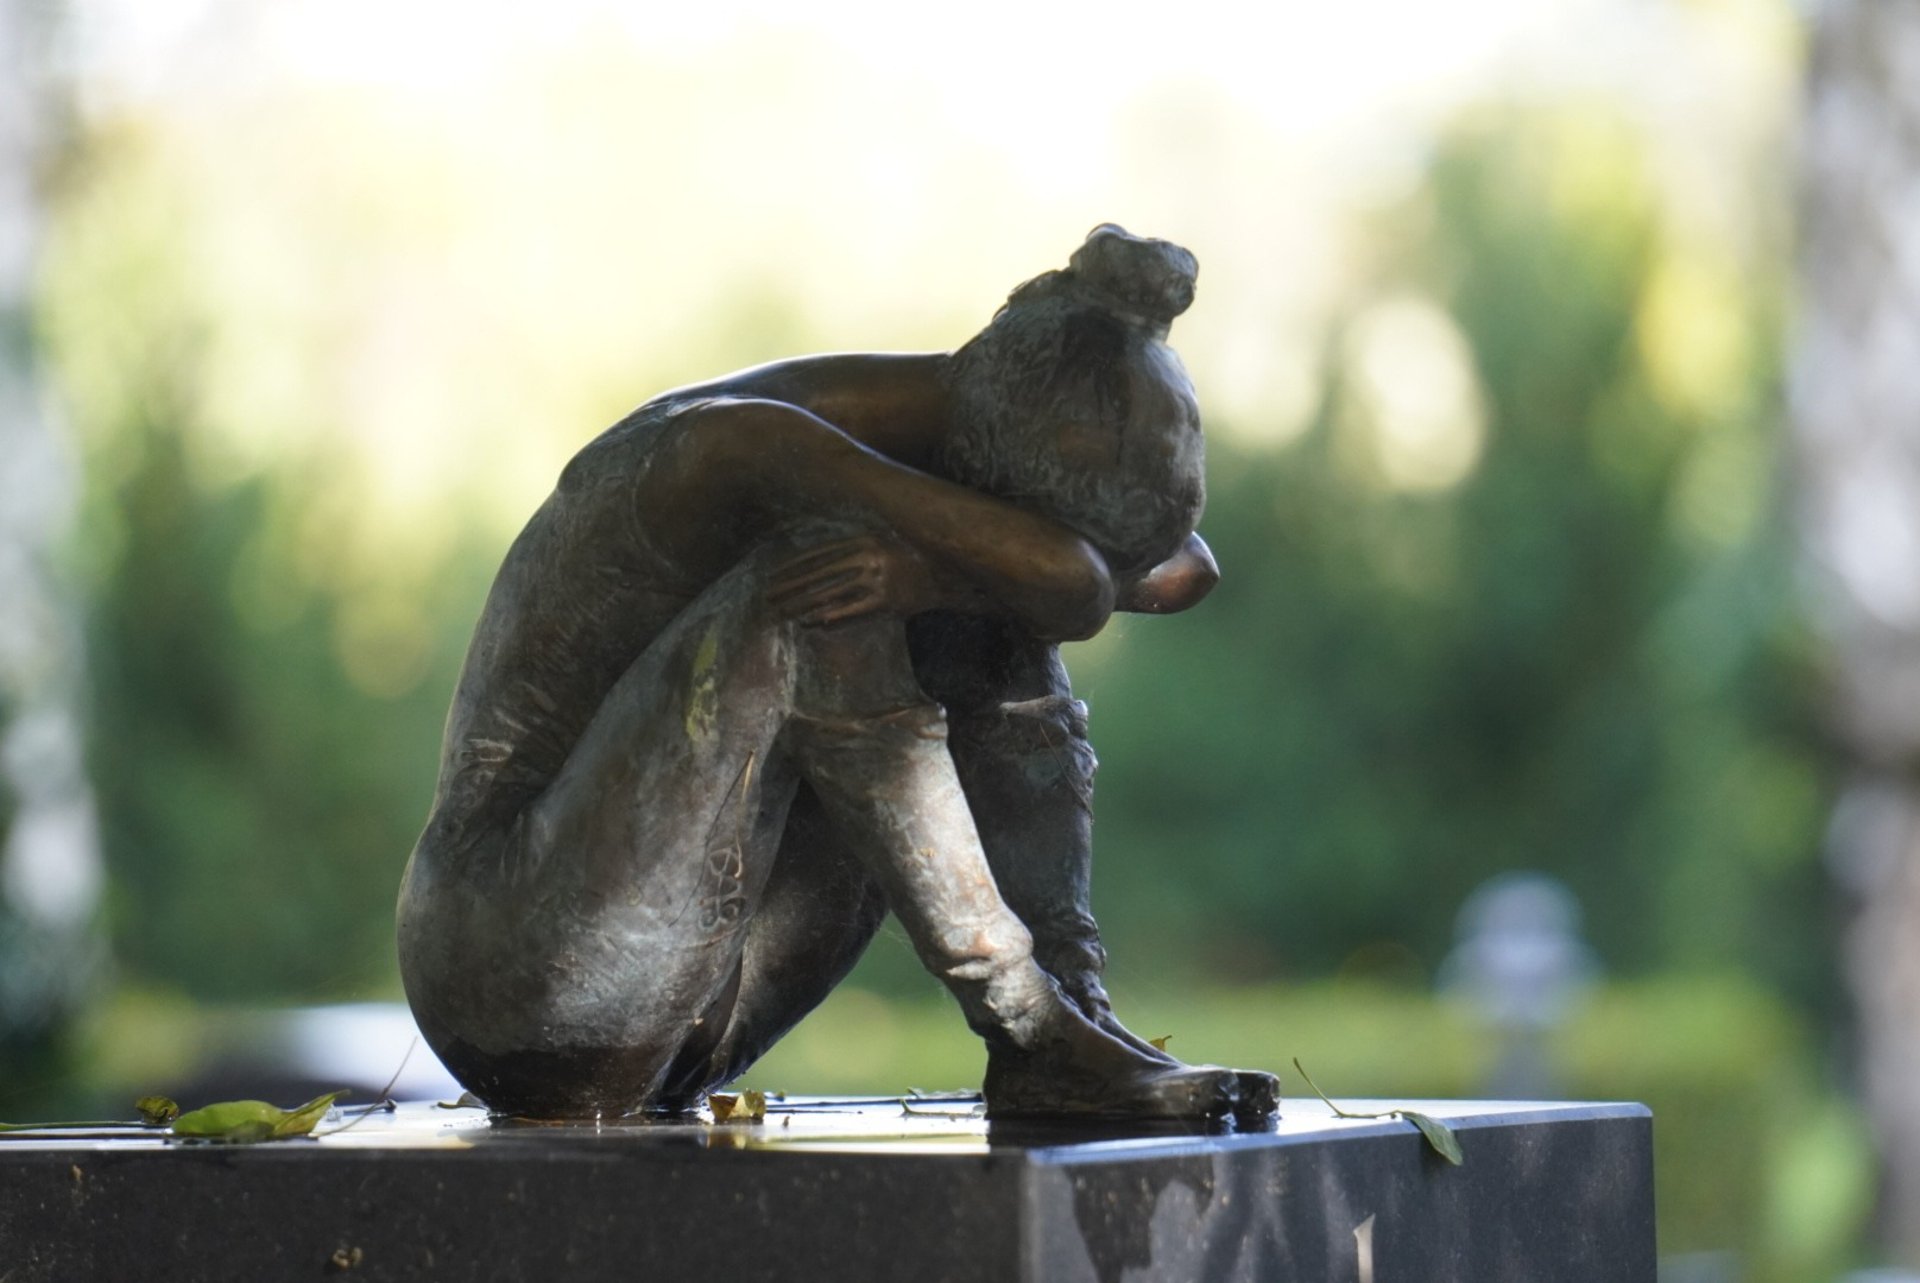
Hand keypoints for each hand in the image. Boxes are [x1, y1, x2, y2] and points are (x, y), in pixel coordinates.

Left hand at [768, 534, 936, 625]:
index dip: (794, 565)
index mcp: (863, 540)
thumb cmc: (908, 560)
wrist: (946, 573)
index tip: (774, 574)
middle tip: (768, 595)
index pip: (819, 554)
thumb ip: (852, 550)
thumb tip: (818, 565)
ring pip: (831, 593)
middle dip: (790, 585)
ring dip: (804, 603)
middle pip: (819, 574)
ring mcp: (877, 579)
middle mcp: (867, 557)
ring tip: (783, 611)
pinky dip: (830, 616)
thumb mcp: (880, 545)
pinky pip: (851, 611)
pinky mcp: (886, 601)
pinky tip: (812, 622)